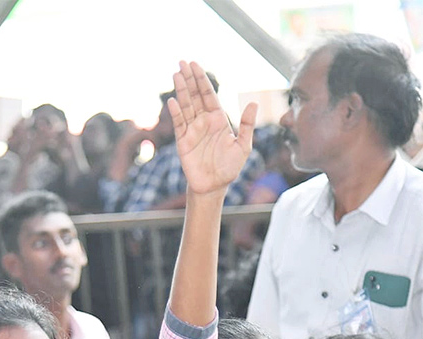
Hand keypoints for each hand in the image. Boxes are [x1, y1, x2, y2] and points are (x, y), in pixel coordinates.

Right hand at [170, 61, 255, 194]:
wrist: (214, 187)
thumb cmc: (229, 168)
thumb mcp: (243, 146)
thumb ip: (247, 125)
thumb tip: (254, 103)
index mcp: (218, 119)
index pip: (208, 95)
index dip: (202, 80)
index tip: (195, 65)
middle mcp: (203, 122)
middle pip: (195, 96)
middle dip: (189, 79)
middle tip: (182, 62)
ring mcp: (192, 131)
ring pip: (185, 106)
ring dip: (181, 90)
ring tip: (176, 74)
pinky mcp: (182, 142)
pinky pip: (179, 124)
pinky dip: (176, 113)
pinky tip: (173, 101)